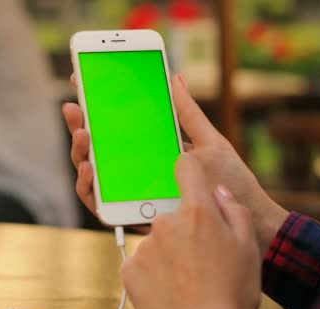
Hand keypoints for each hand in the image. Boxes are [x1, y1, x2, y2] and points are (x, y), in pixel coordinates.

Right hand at [62, 74, 288, 253]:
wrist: (244, 219)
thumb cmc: (228, 183)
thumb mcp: (208, 141)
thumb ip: (187, 113)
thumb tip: (175, 77)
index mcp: (149, 149)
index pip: (114, 126)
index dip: (94, 105)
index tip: (81, 80)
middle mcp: (133, 170)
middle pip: (96, 147)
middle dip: (79, 124)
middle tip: (74, 107)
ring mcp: (128, 192)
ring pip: (91, 172)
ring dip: (79, 153)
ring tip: (83, 136)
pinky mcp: (129, 214)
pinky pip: (98, 202)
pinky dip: (88, 186)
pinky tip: (89, 169)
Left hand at [121, 153, 261, 308]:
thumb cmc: (231, 293)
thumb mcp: (248, 249)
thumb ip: (233, 211)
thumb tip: (218, 191)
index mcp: (197, 212)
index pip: (186, 167)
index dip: (189, 169)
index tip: (189, 177)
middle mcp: (165, 222)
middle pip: (172, 214)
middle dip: (184, 230)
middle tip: (200, 259)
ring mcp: (144, 245)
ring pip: (157, 241)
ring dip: (168, 254)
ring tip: (186, 281)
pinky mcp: (129, 268)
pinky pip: (141, 261)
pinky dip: (152, 272)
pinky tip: (169, 289)